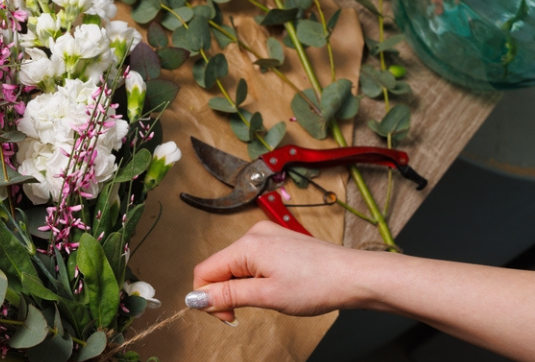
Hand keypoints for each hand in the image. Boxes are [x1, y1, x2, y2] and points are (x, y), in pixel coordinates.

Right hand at [187, 221, 365, 323]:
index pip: (204, 271)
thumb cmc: (318, 284)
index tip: (225, 316)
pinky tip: (274, 286)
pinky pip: (251, 260)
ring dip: (240, 287)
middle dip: (225, 293)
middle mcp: (253, 234)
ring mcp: (266, 235)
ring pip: (235, 265)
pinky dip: (254, 277)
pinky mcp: (277, 241)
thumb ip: (226, 296)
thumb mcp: (266, 296)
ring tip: (267, 298)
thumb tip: (195, 298)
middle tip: (244, 314)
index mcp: (246, 245)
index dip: (207, 297)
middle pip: (219, 267)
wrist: (354, 276)